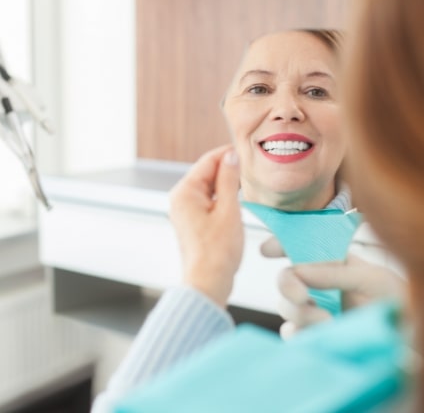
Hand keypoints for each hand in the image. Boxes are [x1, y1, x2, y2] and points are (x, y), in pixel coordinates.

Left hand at [169, 145, 242, 307]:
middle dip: (228, 169)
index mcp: (184, 192)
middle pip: (206, 173)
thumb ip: (229, 180)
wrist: (207, 282)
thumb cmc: (217, 252)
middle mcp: (180, 199)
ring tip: (248, 184)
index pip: (207, 161)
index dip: (228, 154)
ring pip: (208, 188)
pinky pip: (207, 201)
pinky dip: (222, 198)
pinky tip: (237, 201)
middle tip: (252, 167)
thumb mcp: (229, 210)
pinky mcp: (191, 222)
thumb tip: (230, 157)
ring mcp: (184, 211)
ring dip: (226, 184)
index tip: (248, 151)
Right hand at [266, 237, 405, 337]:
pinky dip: (298, 334)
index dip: (279, 244)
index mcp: (330, 263)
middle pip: (285, 279)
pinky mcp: (313, 335)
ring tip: (327, 322)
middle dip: (288, 286)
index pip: (298, 247)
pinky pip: (291, 334)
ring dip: (300, 314)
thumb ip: (335, 273)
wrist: (405, 337)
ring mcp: (313, 310)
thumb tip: (298, 270)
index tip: (267, 250)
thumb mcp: (372, 278)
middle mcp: (317, 285)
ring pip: (286, 307)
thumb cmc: (394, 301)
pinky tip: (318, 336)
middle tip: (303, 297)